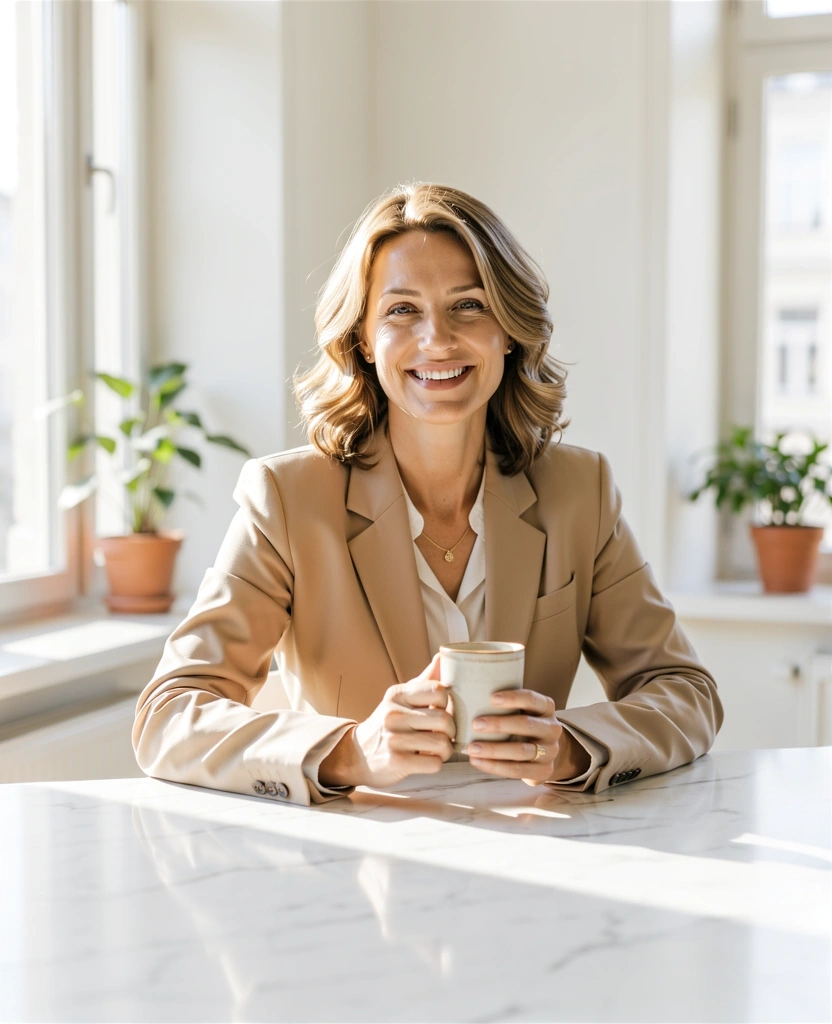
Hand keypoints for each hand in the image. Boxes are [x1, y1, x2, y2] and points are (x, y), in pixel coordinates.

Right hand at [319, 654, 454, 788]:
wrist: (357, 754)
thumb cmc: (388, 724)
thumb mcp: (401, 699)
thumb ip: (425, 680)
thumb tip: (444, 655)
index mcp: (398, 694)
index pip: (439, 691)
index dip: (448, 703)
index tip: (441, 711)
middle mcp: (393, 714)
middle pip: (444, 719)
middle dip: (451, 730)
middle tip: (445, 734)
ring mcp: (394, 739)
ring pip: (442, 743)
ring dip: (446, 749)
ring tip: (438, 748)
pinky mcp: (396, 762)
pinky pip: (434, 763)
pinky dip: (436, 763)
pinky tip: (428, 759)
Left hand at [466, 688, 589, 786]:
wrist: (546, 752)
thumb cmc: (522, 723)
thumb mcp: (522, 709)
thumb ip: (501, 699)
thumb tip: (455, 677)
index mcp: (546, 707)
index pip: (531, 699)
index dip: (513, 698)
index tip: (491, 698)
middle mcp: (552, 728)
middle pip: (526, 725)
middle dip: (499, 724)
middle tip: (476, 724)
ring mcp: (550, 751)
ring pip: (522, 751)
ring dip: (494, 750)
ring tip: (472, 748)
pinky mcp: (544, 771)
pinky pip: (517, 770)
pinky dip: (495, 766)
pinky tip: (477, 761)